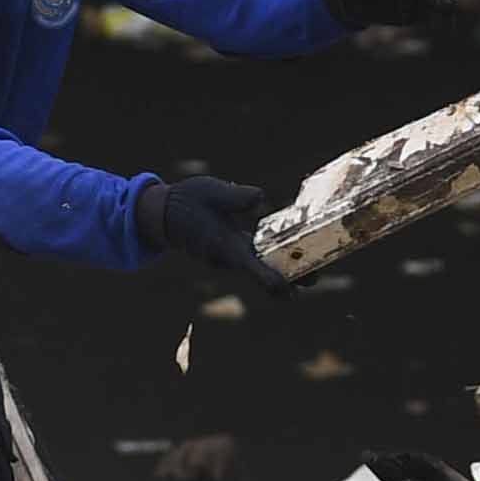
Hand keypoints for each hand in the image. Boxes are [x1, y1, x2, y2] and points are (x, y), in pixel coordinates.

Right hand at [141, 175, 297, 292]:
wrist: (164, 214)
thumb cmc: (186, 201)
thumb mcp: (209, 191)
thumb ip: (235, 196)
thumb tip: (260, 197)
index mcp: (223, 246)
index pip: (250, 267)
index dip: (271, 280)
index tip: (290, 290)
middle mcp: (229, 257)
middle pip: (263, 274)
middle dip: (288, 279)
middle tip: (315, 278)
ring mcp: (230, 257)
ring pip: (261, 268)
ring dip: (284, 270)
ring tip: (312, 272)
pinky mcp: (233, 251)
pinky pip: (256, 259)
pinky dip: (272, 259)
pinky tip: (292, 254)